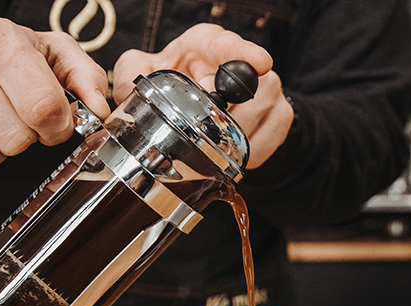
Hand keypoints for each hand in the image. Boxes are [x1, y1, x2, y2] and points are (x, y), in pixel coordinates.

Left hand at [112, 24, 291, 168]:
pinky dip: (250, 153)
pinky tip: (230, 156)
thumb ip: (130, 74)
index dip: (245, 53)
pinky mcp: (279, 116)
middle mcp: (244, 63)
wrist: (198, 104)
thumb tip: (130, 91)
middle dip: (222, 115)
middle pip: (248, 88)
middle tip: (201, 130)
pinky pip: (270, 139)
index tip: (259, 63)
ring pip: (260, 115)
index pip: (230, 45)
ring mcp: (268, 90)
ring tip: (211, 147)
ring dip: (234, 138)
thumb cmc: (173, 80)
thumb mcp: (144, 71)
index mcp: (209, 45)